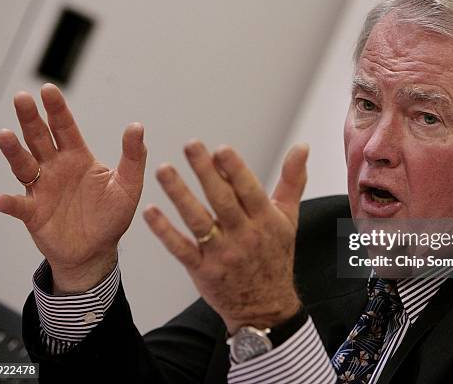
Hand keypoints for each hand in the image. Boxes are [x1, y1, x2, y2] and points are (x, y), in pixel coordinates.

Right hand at [0, 84, 146, 293]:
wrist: (97, 251)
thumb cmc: (112, 216)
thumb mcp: (128, 185)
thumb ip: (133, 157)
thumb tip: (137, 126)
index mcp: (78, 158)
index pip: (65, 128)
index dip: (57, 110)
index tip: (49, 89)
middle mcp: (56, 168)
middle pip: (39, 138)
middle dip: (31, 118)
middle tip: (23, 98)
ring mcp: (42, 189)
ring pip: (24, 165)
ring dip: (13, 151)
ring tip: (5, 136)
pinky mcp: (34, 213)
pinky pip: (19, 206)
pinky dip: (9, 203)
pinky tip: (1, 199)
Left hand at [143, 141, 307, 332]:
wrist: (266, 306)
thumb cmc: (276, 255)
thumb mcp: (288, 218)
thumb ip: (292, 180)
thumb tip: (302, 146)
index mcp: (266, 221)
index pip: (250, 191)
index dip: (236, 170)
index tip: (220, 149)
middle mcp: (245, 237)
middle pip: (222, 201)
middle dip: (205, 172)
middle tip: (190, 145)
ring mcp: (222, 255)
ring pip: (198, 221)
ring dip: (179, 195)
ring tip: (164, 169)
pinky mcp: (203, 270)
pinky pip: (181, 249)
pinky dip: (165, 231)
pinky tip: (150, 211)